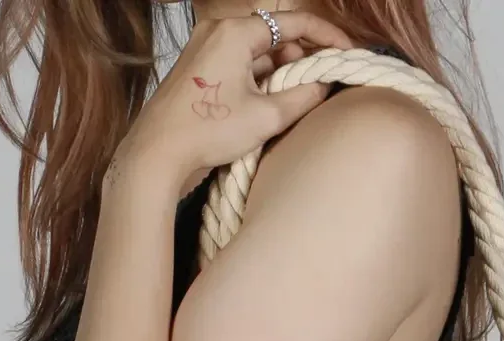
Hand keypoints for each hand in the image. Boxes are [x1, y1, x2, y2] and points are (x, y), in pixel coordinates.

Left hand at [116, 10, 353, 188]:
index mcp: (235, 31)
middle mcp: (218, 30)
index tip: (346, 53)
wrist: (157, 154)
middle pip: (273, 35)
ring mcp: (204, 48)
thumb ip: (302, 97)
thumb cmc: (208, 132)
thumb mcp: (266, 118)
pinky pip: (237, 64)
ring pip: (255, 52)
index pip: (293, 22)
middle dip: (301, 57)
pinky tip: (268, 105)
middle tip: (321, 83)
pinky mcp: (198, 69)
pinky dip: (257, 79)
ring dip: (279, 72)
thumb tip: (324, 85)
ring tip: (295, 99)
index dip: (326, 36)